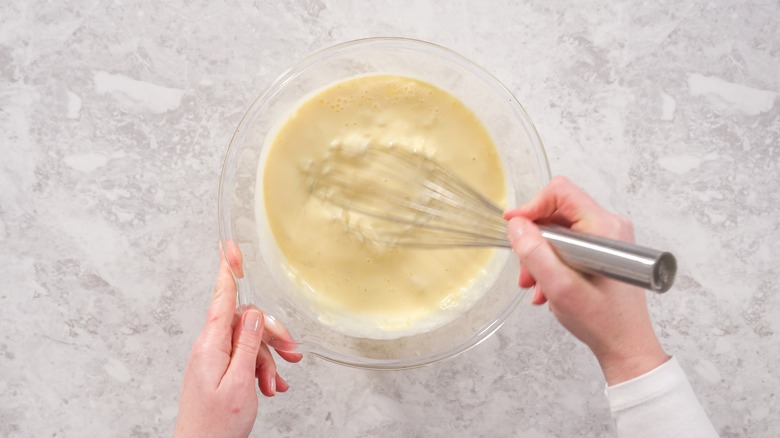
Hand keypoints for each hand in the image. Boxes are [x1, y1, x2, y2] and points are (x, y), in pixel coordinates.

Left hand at [175, 241, 302, 437]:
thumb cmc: (215, 426)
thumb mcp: (239, 383)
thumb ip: (248, 345)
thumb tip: (253, 315)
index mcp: (211, 345)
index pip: (222, 298)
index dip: (228, 271)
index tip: (230, 247)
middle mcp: (210, 348)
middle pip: (246, 322)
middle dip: (271, 335)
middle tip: (292, 352)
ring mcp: (213, 360)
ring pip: (249, 343)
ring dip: (268, 360)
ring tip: (276, 383)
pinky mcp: (219, 372)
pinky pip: (245, 359)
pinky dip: (261, 370)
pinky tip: (272, 385)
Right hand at [504, 177, 667, 384]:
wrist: (625, 345)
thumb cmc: (603, 320)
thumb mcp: (559, 287)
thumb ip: (534, 252)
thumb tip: (516, 225)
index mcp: (604, 227)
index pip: (560, 192)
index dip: (532, 207)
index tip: (514, 228)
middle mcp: (609, 226)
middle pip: (557, 212)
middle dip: (534, 241)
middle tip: (526, 270)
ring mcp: (608, 238)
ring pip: (560, 231)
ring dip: (541, 257)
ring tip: (536, 286)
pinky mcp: (604, 251)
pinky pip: (568, 244)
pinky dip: (552, 263)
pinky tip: (548, 288)